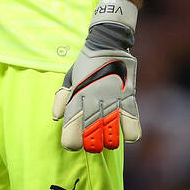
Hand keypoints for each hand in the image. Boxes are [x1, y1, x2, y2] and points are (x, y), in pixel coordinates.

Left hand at [52, 0, 141, 151]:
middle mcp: (92, 104)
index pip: (71, 134)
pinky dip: (131, 134)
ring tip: (108, 139)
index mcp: (76, 100)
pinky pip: (132, 125)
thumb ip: (61, 98)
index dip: (71, 143)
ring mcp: (111, 102)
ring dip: (109, 142)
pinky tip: (127, 133)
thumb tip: (57, 117)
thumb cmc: (86, 63)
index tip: (74, 142)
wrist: (107, 43)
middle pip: (91, 141)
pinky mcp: (128, 98)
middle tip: (93, 141)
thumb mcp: (69, 78)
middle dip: (91, 146)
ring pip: (111, 138)